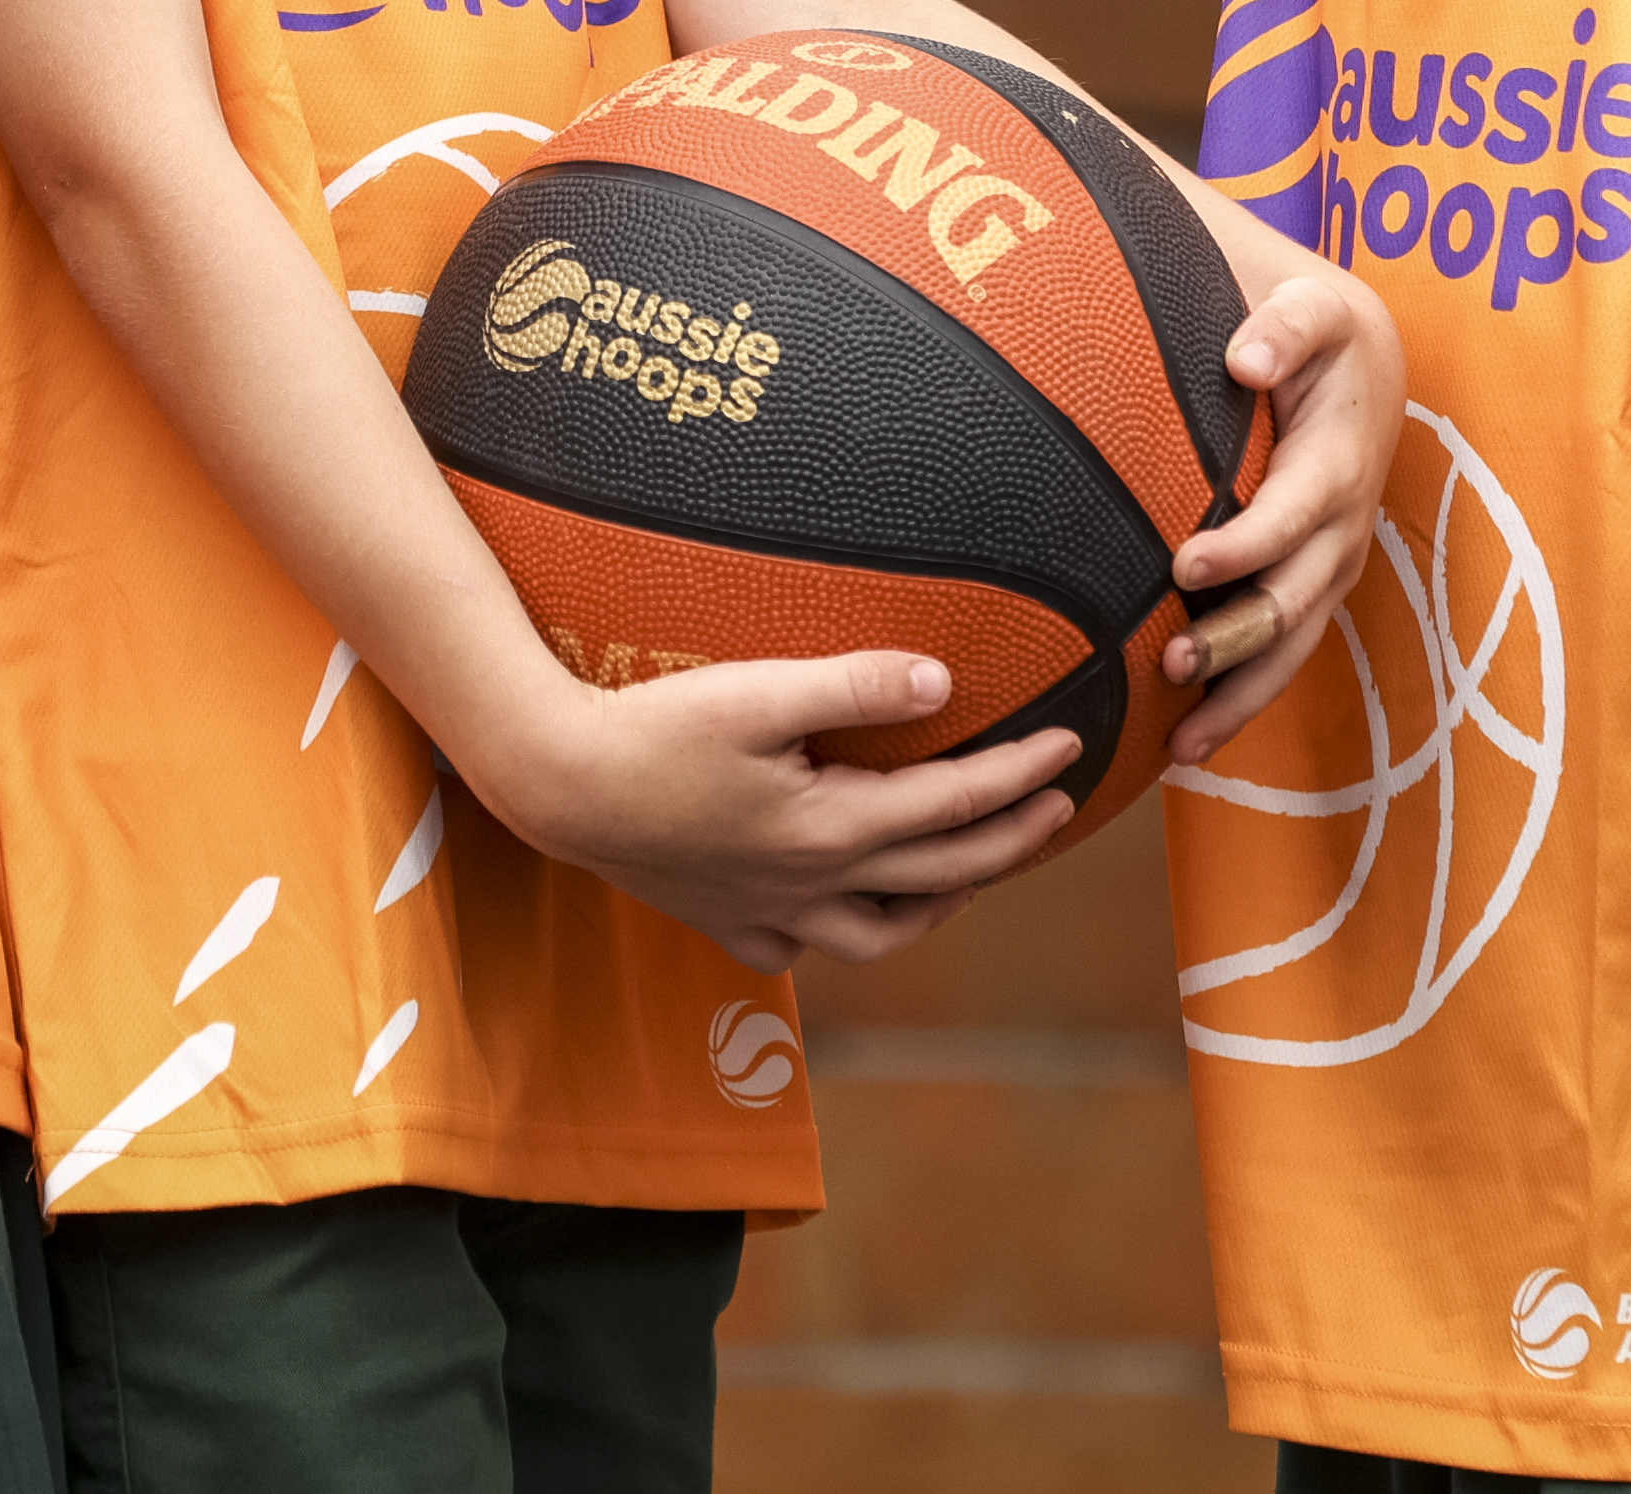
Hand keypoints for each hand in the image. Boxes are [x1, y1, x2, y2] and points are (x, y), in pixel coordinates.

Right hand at [485, 653, 1084, 969]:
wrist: (557, 786)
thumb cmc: (654, 729)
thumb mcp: (759, 691)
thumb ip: (856, 685)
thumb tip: (944, 681)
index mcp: (834, 826)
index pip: (956, 802)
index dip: (1023, 773)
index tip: (1073, 745)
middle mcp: (813, 883)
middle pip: (943, 874)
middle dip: (1012, 839)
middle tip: (1057, 807)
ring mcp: (770, 912)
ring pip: (883, 933)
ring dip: (942, 902)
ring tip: (972, 870)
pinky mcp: (725, 922)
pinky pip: (802, 949)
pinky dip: (843, 931)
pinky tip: (848, 906)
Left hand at [1163, 254, 1401, 763]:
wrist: (1363, 363)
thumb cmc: (1321, 334)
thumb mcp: (1315, 308)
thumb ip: (1286, 324)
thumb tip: (1247, 356)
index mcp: (1338, 466)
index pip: (1292, 516)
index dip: (1246, 546)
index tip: (1185, 565)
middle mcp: (1341, 532)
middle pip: (1294, 602)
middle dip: (1236, 638)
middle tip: (1172, 663)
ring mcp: (1328, 569)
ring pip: (1291, 648)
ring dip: (1240, 695)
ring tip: (1182, 741)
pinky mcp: (1309, 590)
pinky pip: (1281, 655)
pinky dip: (1240, 702)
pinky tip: (1187, 746)